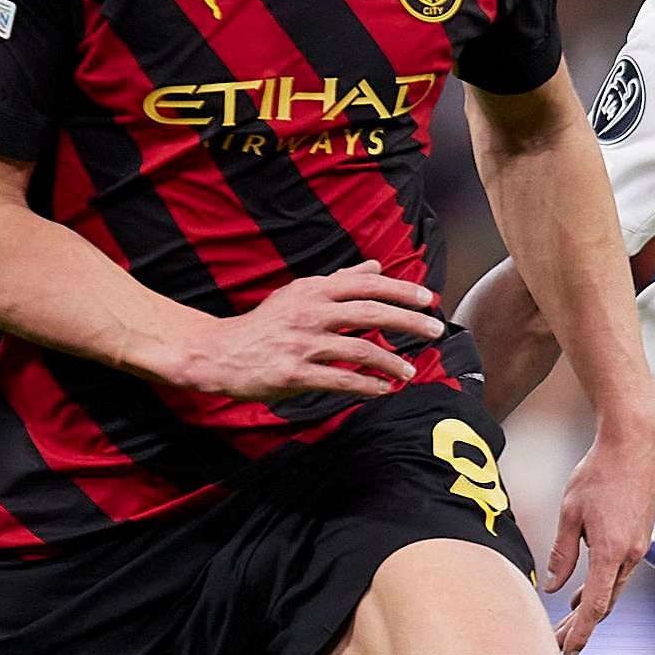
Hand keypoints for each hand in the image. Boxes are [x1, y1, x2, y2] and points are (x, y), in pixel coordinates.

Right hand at [170, 262, 443, 402]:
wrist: (219, 353)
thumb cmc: (264, 324)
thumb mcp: (299, 294)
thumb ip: (339, 281)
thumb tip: (374, 265)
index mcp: (313, 291)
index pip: (365, 284)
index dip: (399, 290)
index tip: (428, 299)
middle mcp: (310, 312)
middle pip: (369, 312)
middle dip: (407, 320)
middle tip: (435, 330)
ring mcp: (302, 343)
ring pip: (358, 349)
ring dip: (390, 361)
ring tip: (410, 372)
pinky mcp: (293, 373)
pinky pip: (338, 379)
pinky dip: (365, 385)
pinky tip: (383, 390)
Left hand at [545, 398, 654, 654]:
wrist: (635, 445)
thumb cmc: (601, 473)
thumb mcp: (570, 514)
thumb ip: (561, 555)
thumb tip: (553, 586)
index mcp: (611, 552)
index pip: (595, 606)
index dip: (580, 632)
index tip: (569, 651)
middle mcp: (630, 554)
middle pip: (606, 603)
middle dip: (581, 626)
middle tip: (560, 643)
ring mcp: (639, 546)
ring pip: (614, 588)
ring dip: (592, 607)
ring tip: (568, 622)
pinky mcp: (641, 536)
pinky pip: (620, 572)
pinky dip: (603, 587)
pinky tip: (586, 590)